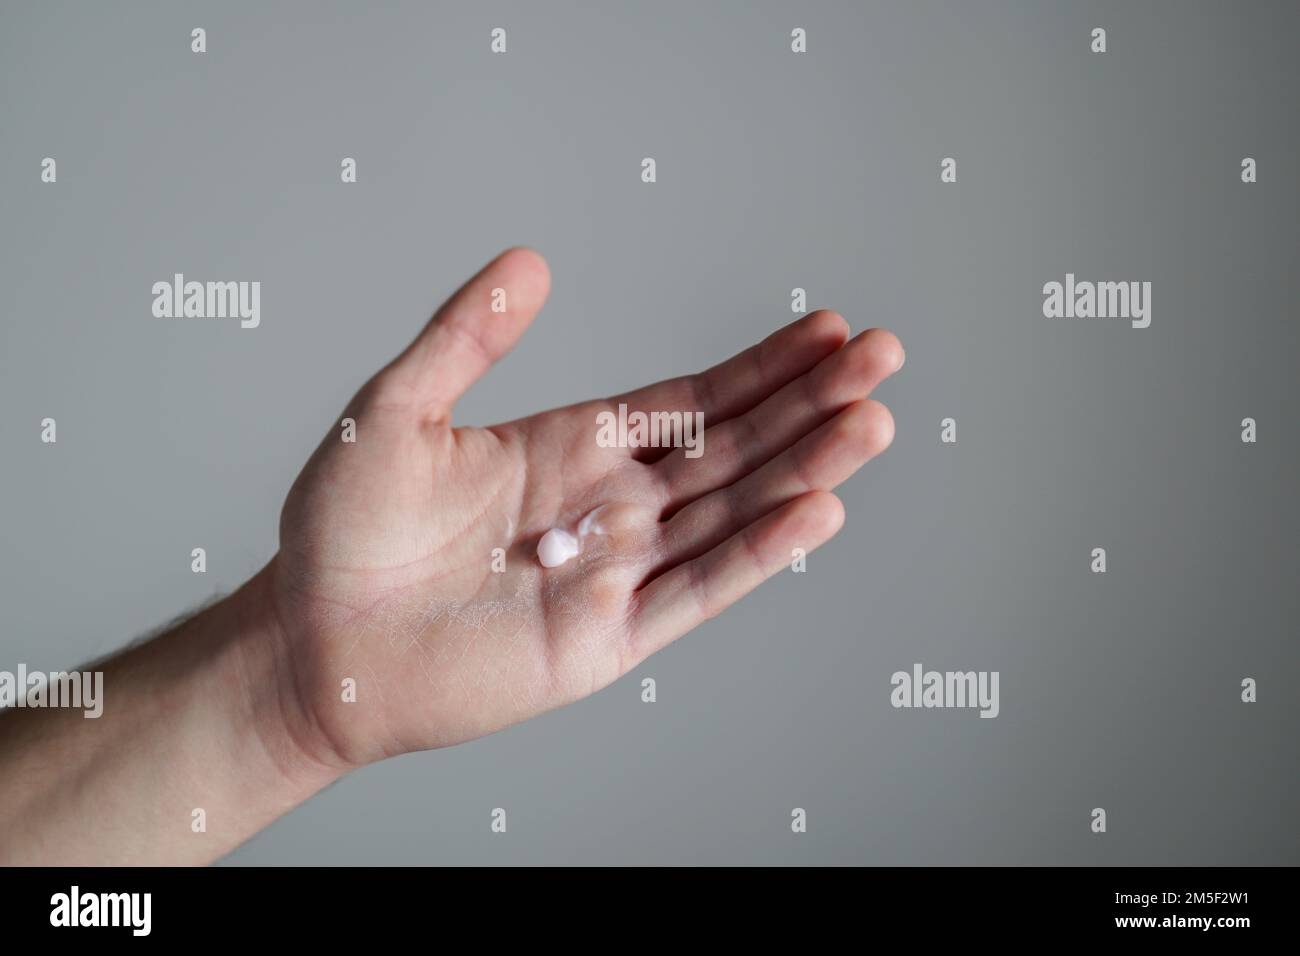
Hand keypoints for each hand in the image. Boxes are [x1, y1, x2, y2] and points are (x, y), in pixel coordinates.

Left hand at [264, 248, 903, 768]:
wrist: (315, 643)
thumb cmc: (343, 530)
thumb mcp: (396, 410)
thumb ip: (465, 339)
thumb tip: (529, 261)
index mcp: (573, 446)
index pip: (690, 400)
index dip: (761, 367)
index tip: (828, 330)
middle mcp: (611, 505)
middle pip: (733, 448)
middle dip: (809, 402)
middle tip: (882, 358)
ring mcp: (617, 571)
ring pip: (732, 512)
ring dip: (805, 468)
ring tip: (871, 423)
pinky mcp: (608, 637)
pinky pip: (697, 590)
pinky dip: (758, 553)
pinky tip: (815, 511)